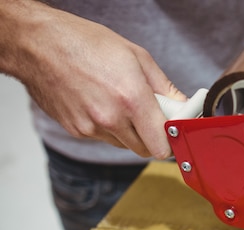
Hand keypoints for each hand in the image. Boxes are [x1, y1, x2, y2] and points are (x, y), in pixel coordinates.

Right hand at [10, 3, 185, 158]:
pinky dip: (109, 128)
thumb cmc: (86, 44)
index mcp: (132, 98)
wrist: (39, 44)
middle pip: (145, 149)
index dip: (170, 141)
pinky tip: (101, 104)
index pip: (161, 144)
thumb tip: (182, 106)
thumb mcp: (137, 57)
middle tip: (150, 117)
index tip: (173, 133)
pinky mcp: (77, 130)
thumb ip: (164, 88)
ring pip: (124, 145)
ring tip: (121, 104)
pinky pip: (103, 139)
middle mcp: (112, 118)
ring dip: (130, 133)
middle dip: (152, 137)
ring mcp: (92, 127)